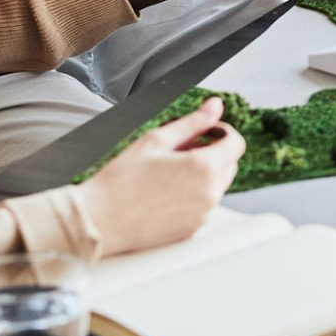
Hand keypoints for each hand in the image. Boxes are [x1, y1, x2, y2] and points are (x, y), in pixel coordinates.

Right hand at [76, 97, 246, 255]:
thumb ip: (193, 121)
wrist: (99, 221)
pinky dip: (193, 196)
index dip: (221, 132)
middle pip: (229, 165)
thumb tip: (215, 105)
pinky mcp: (192, 230)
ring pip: (216, 186)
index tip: (203, 132)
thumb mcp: (157, 139)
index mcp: (204, 168)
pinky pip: (203, 207)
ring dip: (202, 175)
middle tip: (179, 151)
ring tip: (168, 173)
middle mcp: (210, 194)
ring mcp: (202, 215)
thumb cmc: (121, 180)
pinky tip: (164, 193)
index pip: (236, 143)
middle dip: (212, 153)